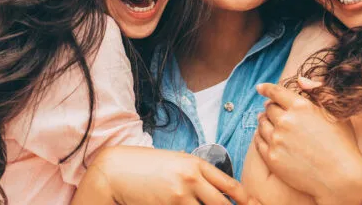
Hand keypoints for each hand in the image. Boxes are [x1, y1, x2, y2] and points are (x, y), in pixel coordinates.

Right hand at [73, 146, 256, 204]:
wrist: (116, 170)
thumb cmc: (145, 165)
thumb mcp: (175, 161)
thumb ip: (195, 172)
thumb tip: (214, 188)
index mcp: (196, 164)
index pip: (230, 185)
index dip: (245, 199)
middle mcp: (191, 179)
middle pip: (223, 204)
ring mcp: (179, 195)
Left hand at [255, 81, 361, 204]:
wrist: (341, 178)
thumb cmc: (343, 144)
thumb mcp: (336, 112)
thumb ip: (318, 91)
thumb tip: (299, 80)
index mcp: (301, 106)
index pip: (276, 92)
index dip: (266, 88)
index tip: (260, 88)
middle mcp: (285, 121)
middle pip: (268, 108)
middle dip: (270, 107)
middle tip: (272, 110)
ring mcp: (277, 140)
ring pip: (261, 124)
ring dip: (264, 121)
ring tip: (269, 123)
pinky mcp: (272, 157)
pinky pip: (258, 142)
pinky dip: (260, 137)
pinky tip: (267, 138)